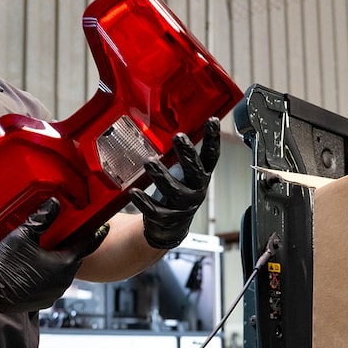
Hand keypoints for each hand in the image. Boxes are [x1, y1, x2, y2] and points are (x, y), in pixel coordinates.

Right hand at [0, 199, 108, 313]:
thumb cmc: (4, 266)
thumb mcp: (23, 235)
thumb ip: (42, 219)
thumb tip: (54, 204)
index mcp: (64, 264)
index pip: (87, 245)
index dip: (95, 234)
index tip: (103, 227)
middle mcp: (63, 282)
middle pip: (74, 258)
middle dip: (72, 246)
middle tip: (69, 234)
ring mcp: (54, 293)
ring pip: (63, 272)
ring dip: (60, 261)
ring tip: (51, 249)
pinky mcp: (43, 301)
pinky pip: (53, 283)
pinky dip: (50, 273)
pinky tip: (39, 265)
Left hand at [130, 117, 220, 249]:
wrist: (171, 227)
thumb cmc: (178, 191)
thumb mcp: (186, 173)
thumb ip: (186, 154)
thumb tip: (181, 123)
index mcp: (202, 176)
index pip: (211, 156)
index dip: (214, 139)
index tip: (212, 121)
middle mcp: (195, 190)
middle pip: (196, 172)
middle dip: (188, 154)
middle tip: (179, 137)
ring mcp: (182, 206)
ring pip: (174, 190)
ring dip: (162, 175)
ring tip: (150, 161)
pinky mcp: (166, 218)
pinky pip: (154, 209)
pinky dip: (144, 201)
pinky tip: (134, 192)